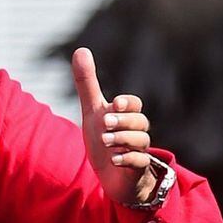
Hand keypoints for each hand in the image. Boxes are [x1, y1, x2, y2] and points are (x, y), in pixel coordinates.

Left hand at [72, 48, 157, 203]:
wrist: (110, 173)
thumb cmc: (104, 137)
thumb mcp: (92, 110)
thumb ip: (87, 83)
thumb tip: (81, 49)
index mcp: (125, 116)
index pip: (135, 104)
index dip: (127, 103)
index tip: (114, 103)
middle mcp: (135, 132)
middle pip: (141, 121)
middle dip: (124, 121)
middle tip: (106, 122)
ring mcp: (138, 151)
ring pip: (141, 142)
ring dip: (123, 140)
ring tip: (106, 141)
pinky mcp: (137, 170)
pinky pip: (140, 164)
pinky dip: (129, 160)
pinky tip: (114, 159)